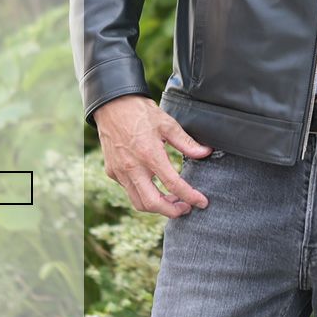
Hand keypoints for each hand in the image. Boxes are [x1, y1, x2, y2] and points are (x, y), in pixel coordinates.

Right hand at [92, 94, 213, 217]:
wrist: (111, 105)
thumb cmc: (140, 112)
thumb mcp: (167, 123)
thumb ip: (186, 142)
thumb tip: (205, 153)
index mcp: (149, 154)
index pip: (173, 184)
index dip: (191, 196)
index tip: (202, 202)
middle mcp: (132, 167)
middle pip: (153, 203)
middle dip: (172, 211)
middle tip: (186, 208)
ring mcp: (120, 172)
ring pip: (138, 202)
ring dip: (157, 206)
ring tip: (172, 200)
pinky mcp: (112, 172)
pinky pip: (129, 190)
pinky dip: (143, 194)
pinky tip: (153, 185)